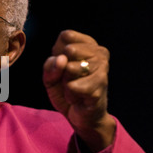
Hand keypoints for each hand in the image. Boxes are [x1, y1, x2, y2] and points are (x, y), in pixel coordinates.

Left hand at [43, 30, 115, 152]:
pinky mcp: (100, 86)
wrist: (81, 117)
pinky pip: (72, 87)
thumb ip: (50, 65)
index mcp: (88, 45)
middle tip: (70, 80)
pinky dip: (70, 95)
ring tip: (75, 89)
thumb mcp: (51, 76)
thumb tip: (61, 60)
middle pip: (68, 50)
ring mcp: (102, 69)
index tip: (64, 66)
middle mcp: (100, 53)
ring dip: (66, 84)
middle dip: (61, 69)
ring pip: (70, 68)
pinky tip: (79, 98)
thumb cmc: (67, 91)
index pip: (66, 36)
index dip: (57, 54)